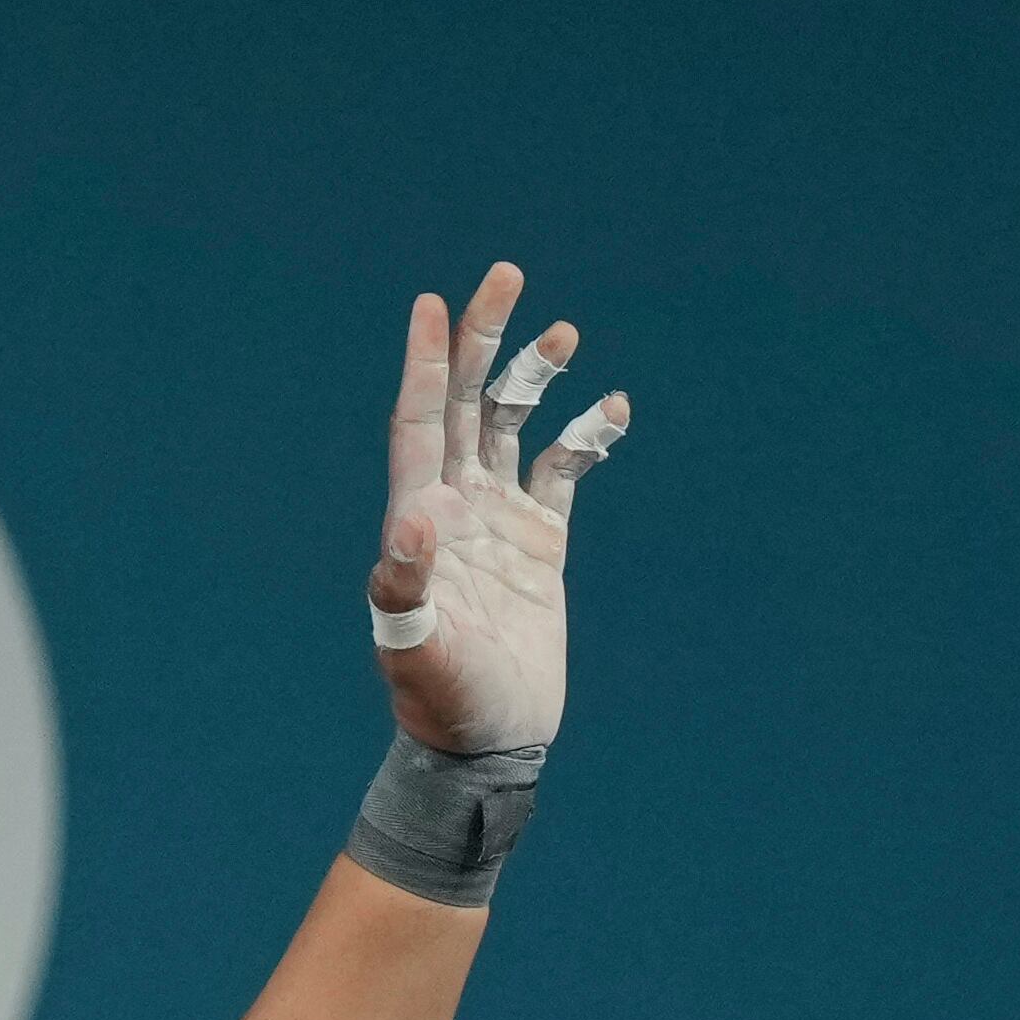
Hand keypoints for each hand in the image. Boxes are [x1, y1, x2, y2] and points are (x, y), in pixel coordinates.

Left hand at [366, 262, 631, 754]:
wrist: (488, 744)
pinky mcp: (542, 545)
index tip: (432, 303)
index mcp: (418, 520)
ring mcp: (500, 523)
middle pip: (467, 404)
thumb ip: (406, 590)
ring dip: (535, 378)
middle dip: (484, 341)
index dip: (426, 364)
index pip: (419, 423)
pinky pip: (565, 473)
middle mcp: (455, 509)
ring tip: (564, 333)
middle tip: (505, 275)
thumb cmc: (443, 702)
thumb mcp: (417, 649)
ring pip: (515, 428)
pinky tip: (612, 408)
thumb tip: (413, 524)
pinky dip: (587, 437)